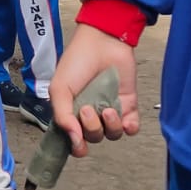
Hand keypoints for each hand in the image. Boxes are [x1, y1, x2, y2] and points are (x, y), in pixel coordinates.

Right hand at [48, 24, 141, 157]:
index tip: (78, 145)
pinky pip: (131, 128)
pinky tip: (125, 120)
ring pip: (112, 135)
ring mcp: (109, 111)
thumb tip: (74, 142)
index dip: (76, 147)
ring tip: (108, 108)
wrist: (102, 42)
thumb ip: (63, 117)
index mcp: (71, 113)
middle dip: (91, 128)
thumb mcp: (59, 89)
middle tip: (88, 109)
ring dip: (110, 126)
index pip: (73, 141)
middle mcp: (90, 115)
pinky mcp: (128, 105)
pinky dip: (129, 127)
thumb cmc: (76, 62)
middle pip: (93, 139)